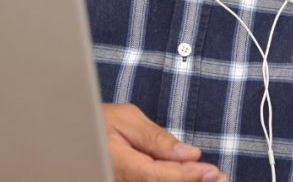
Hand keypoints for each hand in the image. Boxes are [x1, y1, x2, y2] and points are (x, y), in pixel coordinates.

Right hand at [103, 103, 226, 181]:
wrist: (73, 130)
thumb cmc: (96, 119)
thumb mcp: (127, 118)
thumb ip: (157, 138)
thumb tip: (188, 153)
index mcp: (119, 165)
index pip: (160, 177)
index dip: (189, 175)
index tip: (213, 171)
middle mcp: (120, 181)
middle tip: (220, 177)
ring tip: (213, 178)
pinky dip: (172, 180)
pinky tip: (190, 176)